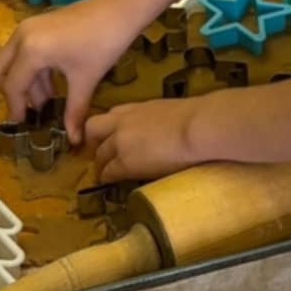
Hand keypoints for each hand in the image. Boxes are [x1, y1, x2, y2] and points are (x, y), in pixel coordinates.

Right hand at [0, 0, 142, 142]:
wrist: (119, 9)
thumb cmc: (103, 44)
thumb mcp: (86, 80)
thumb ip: (74, 112)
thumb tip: (74, 140)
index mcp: (30, 51)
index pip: (12, 87)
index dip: (16, 109)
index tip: (23, 127)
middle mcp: (21, 37)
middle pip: (0, 71)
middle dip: (12, 93)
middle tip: (32, 110)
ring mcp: (28, 27)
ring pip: (12, 60)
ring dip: (25, 81)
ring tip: (49, 100)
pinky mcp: (37, 24)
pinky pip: (23, 50)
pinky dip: (32, 68)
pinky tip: (53, 82)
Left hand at [80, 99, 202, 183]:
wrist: (195, 127)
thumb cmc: (196, 117)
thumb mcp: (171, 110)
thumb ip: (161, 119)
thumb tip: (169, 128)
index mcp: (137, 107)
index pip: (113, 113)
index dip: (110, 126)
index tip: (113, 135)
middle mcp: (123, 122)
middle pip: (94, 129)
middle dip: (95, 142)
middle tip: (101, 154)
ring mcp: (120, 142)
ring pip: (99, 153)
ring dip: (101, 163)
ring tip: (104, 173)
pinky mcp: (124, 163)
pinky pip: (108, 172)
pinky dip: (106, 177)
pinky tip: (109, 183)